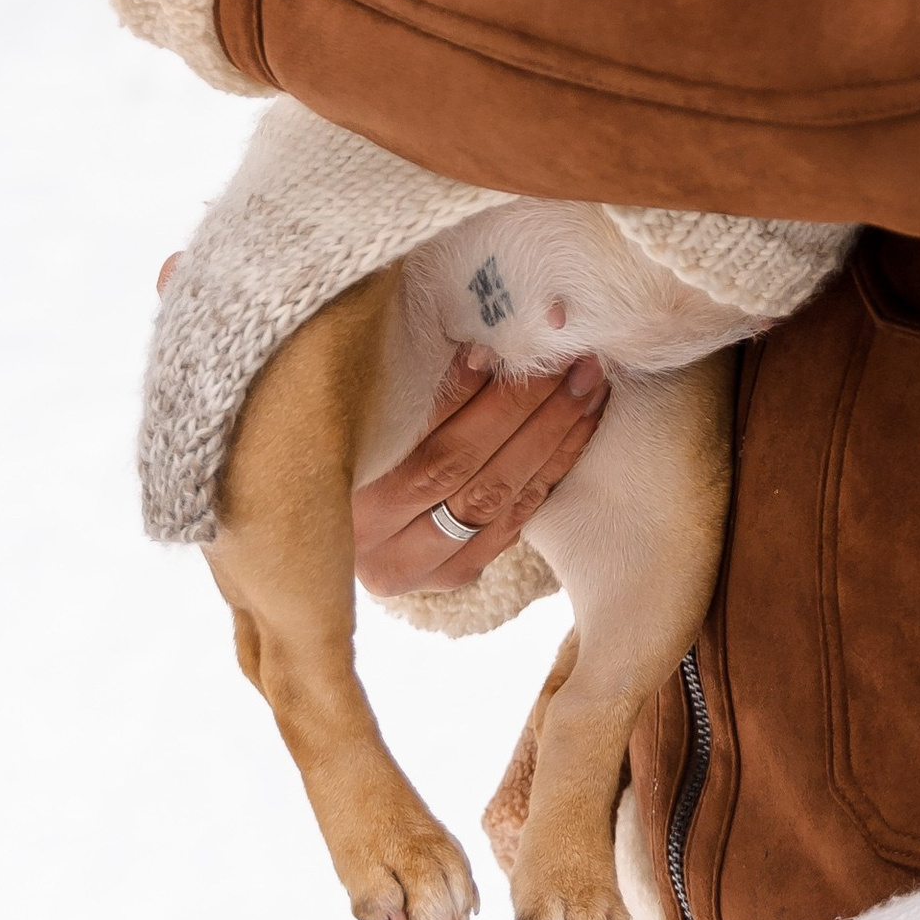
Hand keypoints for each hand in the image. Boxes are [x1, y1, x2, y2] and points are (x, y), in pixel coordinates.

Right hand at [349, 346, 609, 594]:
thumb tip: (488, 343)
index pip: (416, 433)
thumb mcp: (367, 416)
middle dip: (525, 407)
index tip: (507, 345)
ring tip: (589, 387)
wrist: (330, 530)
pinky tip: (581, 427)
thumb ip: (412, 386)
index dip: (466, 388)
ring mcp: (414, 565)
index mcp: (341, 487)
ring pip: (495, 496)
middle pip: (460, 464)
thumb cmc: (358, 446)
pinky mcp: (452, 576)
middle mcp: (372, 537)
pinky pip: (514, 520)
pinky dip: (552, 469)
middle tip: (572, 362)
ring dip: (552, 436)